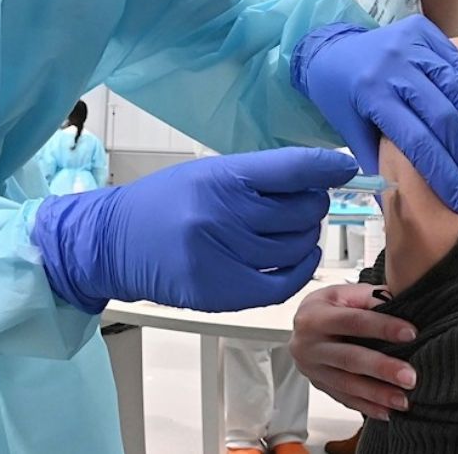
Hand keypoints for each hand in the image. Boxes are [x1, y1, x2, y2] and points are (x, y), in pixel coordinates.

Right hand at [31, 148, 357, 312]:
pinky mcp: (222, 291)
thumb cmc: (164, 203)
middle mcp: (224, 215)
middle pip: (302, 210)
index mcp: (221, 177)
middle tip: (304, 202)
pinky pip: (283, 282)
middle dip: (312, 204)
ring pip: (297, 245)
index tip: (344, 167)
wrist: (113, 243)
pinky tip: (298, 256)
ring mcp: (223, 256)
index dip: (327, 167)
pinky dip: (301, 268)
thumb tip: (318, 176)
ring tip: (291, 229)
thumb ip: (259, 176)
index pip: (292, 168)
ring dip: (305, 236)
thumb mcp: (207, 173)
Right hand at [290, 284, 418, 420]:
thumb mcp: (344, 293)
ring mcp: (312, 368)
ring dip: (377, 394)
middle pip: (349, 358)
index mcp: (315, 316)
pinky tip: (386, 412)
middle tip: (410, 377)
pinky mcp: (319, 385)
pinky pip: (344, 399)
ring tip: (403, 400)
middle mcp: (309, 344)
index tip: (411, 333)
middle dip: (382, 368)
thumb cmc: (328, 306)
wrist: (302, 323)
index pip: (353, 321)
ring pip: (347, 384)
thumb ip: (371, 298)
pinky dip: (366, 407)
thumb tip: (402, 302)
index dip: (383, 326)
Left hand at [292, 16, 457, 213]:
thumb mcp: (349, 131)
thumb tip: (400, 204)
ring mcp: (412, 43)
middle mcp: (394, 65)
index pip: (417, 141)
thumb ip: (377, 163)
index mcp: (371, 94)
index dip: (443, 173)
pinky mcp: (426, 31)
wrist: (330, 48)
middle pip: (443, 117)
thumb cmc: (340, 96)